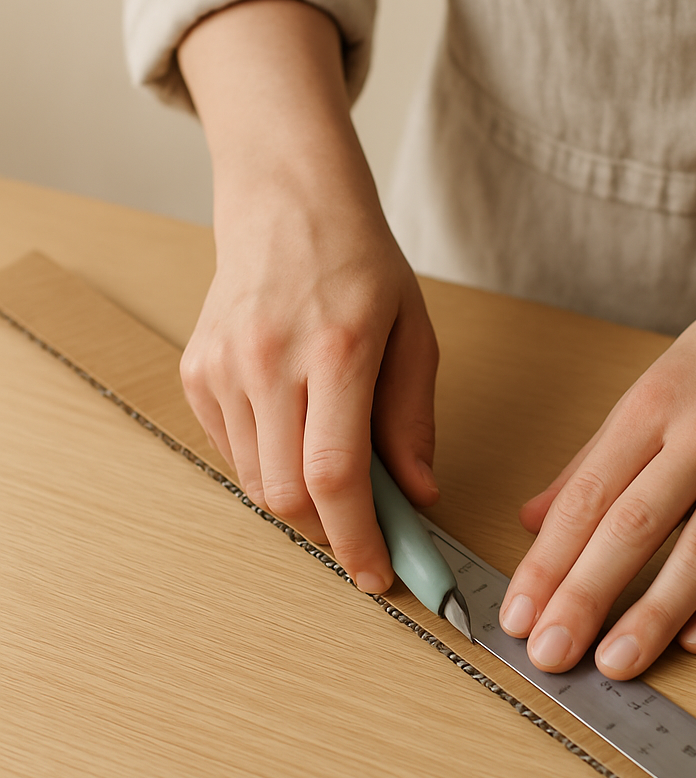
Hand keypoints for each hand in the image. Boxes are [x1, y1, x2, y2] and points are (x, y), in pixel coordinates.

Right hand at [181, 183, 437, 593]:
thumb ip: (413, 419)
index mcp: (338, 349)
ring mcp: (223, 366)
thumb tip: (417, 494)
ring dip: (301, 498)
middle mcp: (269, 360)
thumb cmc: (361, 264)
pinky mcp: (196, 371)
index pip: (338, 475)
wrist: (287, 204)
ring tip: (334, 465)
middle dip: (331, 530)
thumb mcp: (413, 333)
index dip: (358, 539)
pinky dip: (268, 464)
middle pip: (288, 493)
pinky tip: (295, 430)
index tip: (378, 573)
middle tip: (365, 528)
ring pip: (257, 481)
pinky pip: (232, 451)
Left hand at [499, 213, 695, 678]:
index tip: (521, 610)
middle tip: (551, 653)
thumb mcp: (654, 384)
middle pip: (636, 526)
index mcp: (655, 402)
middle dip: (586, 596)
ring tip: (616, 662)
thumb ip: (594, 457)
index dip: (550, 559)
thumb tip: (535, 518)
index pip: (589, 495)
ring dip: (655, 613)